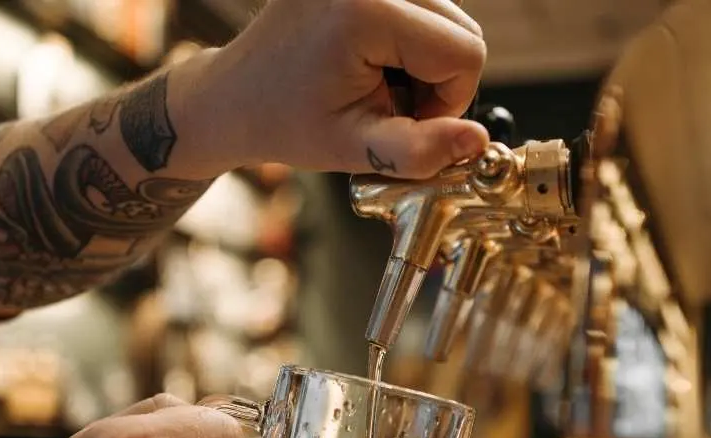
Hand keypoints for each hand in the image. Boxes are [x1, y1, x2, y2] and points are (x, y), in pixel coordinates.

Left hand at [205, 0, 488, 177]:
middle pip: (463, 30)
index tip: (403, 124)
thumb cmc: (282, 123)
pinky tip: (372, 66)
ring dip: (424, 63)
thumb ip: (418, 149)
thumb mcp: (352, 148)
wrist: (232, 97)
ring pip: (448, 19)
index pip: (465, 53)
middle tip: (388, 108)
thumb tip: (477, 141)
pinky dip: (409, 44)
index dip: (447, 104)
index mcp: (368, 10)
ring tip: (375, 88)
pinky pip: (421, 8)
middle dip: (438, 82)